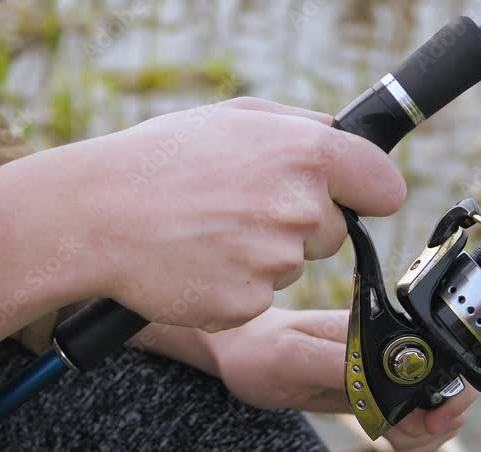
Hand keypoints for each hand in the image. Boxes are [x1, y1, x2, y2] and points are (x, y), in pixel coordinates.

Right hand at [69, 97, 405, 331]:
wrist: (96, 216)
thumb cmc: (159, 161)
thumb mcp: (232, 117)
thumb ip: (301, 126)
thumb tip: (346, 139)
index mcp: (306, 154)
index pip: (384, 188)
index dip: (366, 193)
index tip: (351, 197)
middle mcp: (300, 210)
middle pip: (333, 233)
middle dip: (299, 226)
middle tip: (239, 209)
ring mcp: (275, 262)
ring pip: (292, 267)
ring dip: (261, 256)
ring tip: (208, 231)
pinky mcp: (247, 304)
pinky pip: (258, 298)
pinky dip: (234, 286)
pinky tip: (198, 262)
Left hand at [208, 307, 477, 451]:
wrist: (240, 354)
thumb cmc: (259, 349)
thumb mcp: (293, 357)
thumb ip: (339, 365)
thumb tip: (383, 377)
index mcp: (378, 330)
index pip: (440, 358)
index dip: (448, 393)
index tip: (430, 421)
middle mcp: (389, 348)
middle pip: (447, 386)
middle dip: (439, 420)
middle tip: (406, 437)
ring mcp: (384, 371)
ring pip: (432, 407)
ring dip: (426, 433)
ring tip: (397, 441)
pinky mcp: (374, 392)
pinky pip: (410, 418)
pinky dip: (412, 437)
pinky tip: (392, 439)